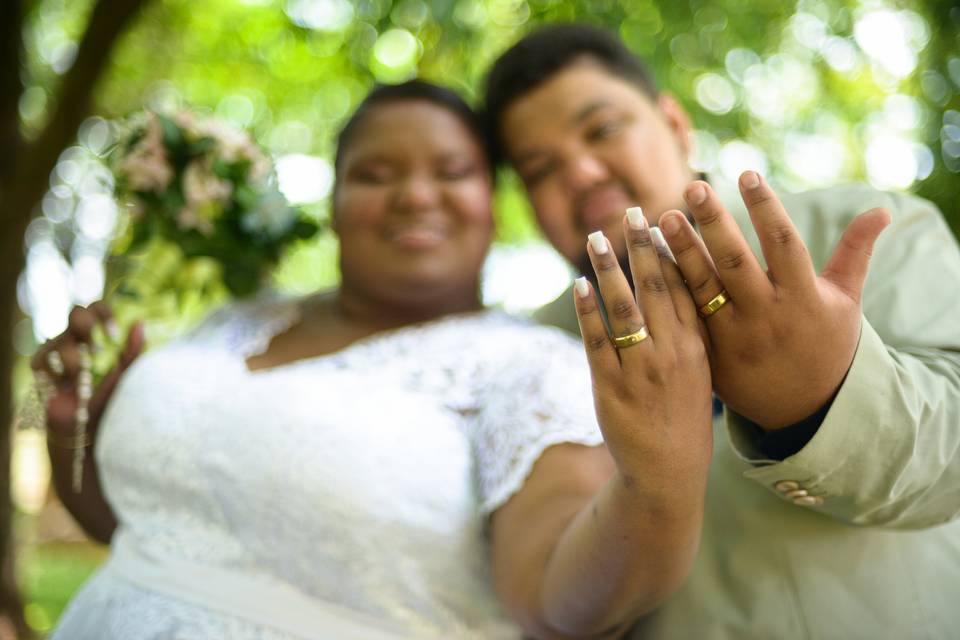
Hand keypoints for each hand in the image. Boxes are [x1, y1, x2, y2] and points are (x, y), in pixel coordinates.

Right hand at [31, 301, 144, 439]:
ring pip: (65, 343)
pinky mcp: (38, 363)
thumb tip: (140, 323)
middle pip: (77, 313)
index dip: (104, 313)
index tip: (114, 334)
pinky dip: (60, 377)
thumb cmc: (105, 394)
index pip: (96, 308)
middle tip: (97, 351)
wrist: (83, 422)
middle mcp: (73, 335)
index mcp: (94, 333)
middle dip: (88, 328)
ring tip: (83, 383)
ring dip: (78, 366)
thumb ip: (132, 350)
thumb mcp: (124, 373)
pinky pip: (48, 361)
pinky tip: (64, 388)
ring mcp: (53, 347)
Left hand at [575, 209, 712, 491]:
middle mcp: (672, 354)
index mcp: (697, 348)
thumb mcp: (700, 374)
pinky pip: (597, 342)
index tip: (663, 219)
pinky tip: (578, 285)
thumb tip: (675, 290)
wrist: (667, 475)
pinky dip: (587, 311)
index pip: (684, 289)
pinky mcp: (610, 388)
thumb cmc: (684, 420)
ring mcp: (640, 370)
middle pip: (655, 289)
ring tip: (596, 238)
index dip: (672, 252)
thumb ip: (688, 334)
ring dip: (608, 269)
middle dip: (643, 247)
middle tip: (632, 212)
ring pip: (623, 309)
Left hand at [659, 172, 890, 428]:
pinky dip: (670, 289)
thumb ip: (855, 253)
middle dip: (714, 224)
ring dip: (682, 252)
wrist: (806, 410)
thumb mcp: (845, 301)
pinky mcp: (711, 356)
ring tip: (664, 219)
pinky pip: (686, 317)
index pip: (782, 243)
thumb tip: (882, 208)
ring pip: (704, 289)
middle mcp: (766, 316)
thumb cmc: (827, 344)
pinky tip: (651, 261)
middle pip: (736, 263)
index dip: (766, 207)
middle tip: (693, 188)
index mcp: (802, 298)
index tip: (747, 173)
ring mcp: (735, 338)